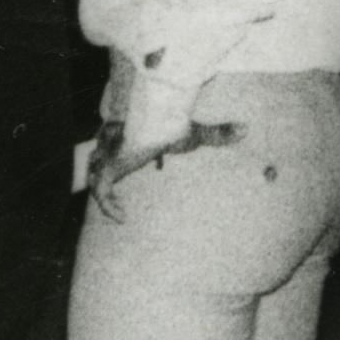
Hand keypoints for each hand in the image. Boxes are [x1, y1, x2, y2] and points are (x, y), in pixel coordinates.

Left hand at [91, 118, 241, 222]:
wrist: (158, 121)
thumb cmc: (173, 124)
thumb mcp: (196, 134)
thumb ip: (218, 133)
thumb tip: (246, 128)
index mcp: (130, 132)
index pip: (120, 141)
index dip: (127, 154)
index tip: (147, 165)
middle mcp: (114, 141)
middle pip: (98, 153)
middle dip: (105, 167)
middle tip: (116, 189)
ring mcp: (107, 154)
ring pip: (94, 171)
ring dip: (102, 186)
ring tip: (117, 207)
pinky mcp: (108, 168)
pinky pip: (101, 192)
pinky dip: (108, 205)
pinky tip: (122, 218)